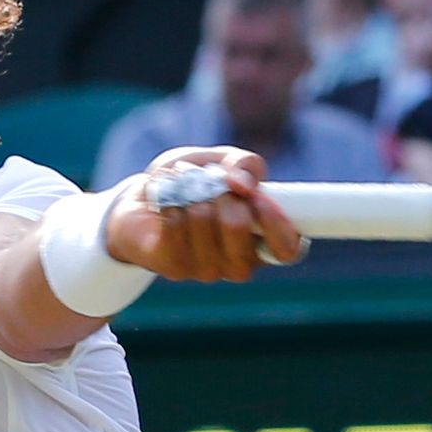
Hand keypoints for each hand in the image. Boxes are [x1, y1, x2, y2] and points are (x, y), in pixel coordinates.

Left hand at [106, 151, 305, 282]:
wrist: (144, 200)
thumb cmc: (193, 182)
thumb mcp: (222, 161)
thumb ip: (244, 164)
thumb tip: (244, 184)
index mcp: (263, 241)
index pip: (287, 248)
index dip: (277, 223)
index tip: (257, 198)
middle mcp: (239, 263)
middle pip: (238, 227)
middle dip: (221, 191)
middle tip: (210, 182)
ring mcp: (207, 270)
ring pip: (203, 220)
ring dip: (190, 190)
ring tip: (184, 187)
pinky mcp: (175, 268)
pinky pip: (175, 224)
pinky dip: (169, 200)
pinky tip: (167, 200)